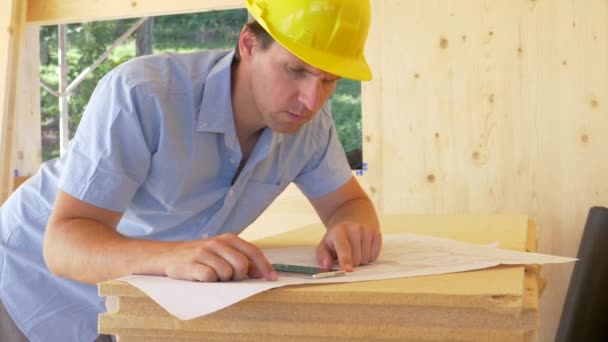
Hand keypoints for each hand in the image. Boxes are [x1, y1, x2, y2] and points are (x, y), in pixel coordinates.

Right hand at [161, 233, 276, 281]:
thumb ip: (240, 259)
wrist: (168, 255)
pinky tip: (202, 277)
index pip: (253, 251)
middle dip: (239, 276)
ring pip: (226, 273)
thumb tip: (262, 273)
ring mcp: (204, 253)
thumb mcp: (221, 252)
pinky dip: (209, 282)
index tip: (271, 278)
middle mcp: (217, 243)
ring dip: (222, 280)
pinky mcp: (191, 264)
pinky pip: (210, 278)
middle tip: (229, 278)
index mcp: (228, 239)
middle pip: (242, 265)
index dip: (264, 266)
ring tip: (212, 275)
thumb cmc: (200, 257)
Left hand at [316, 221, 381, 271]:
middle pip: (356, 258)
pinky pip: (374, 256)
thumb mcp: (325, 244)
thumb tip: (327, 265)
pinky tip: (364, 249)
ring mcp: (367, 230)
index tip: (348, 269)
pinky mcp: (377, 234)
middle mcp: (354, 228)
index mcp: (338, 231)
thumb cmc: (337, 235)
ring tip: (355, 250)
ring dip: (360, 260)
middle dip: (351, 262)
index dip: (345, 260)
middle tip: (347, 254)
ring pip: (366, 259)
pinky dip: (369, 257)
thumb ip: (323, 256)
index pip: (343, 248)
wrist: (352, 217)